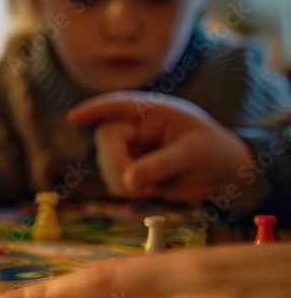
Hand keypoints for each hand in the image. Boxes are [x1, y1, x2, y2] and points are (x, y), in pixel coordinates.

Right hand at [68, 92, 263, 211]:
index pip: (116, 106)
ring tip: (154, 187)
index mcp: (151, 112)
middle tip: (141, 185)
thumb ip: (160, 165)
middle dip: (117, 164)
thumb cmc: (215, 152)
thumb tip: (128, 181)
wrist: (225, 174)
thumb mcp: (193, 154)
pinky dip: (128, 190)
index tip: (73, 119)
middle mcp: (136, 128)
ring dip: (123, 181)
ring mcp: (131, 149)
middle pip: (106, 141)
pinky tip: (150, 190)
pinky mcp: (131, 170)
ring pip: (106, 164)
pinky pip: (115, 181)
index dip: (93, 110)